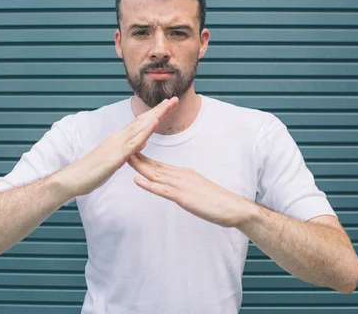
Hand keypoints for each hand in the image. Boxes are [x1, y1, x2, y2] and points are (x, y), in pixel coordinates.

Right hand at [63, 97, 178, 195]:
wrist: (75, 177)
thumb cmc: (94, 170)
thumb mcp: (117, 158)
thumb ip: (130, 148)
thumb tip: (143, 141)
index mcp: (121, 138)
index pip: (141, 123)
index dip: (156, 113)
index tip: (168, 105)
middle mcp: (120, 137)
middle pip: (143, 120)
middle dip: (159, 110)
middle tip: (175, 99)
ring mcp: (118, 144)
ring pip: (140, 127)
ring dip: (155, 115)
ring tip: (168, 105)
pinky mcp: (117, 155)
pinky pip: (134, 142)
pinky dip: (145, 131)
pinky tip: (154, 123)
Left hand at [127, 152, 253, 227]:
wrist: (233, 207)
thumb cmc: (218, 201)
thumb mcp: (198, 190)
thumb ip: (185, 188)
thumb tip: (175, 189)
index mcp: (184, 174)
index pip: (161, 165)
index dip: (145, 159)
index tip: (133, 154)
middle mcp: (182, 176)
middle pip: (155, 166)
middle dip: (139, 159)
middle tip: (124, 150)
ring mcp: (182, 185)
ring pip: (156, 175)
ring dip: (140, 167)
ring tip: (126, 159)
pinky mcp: (184, 197)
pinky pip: (163, 190)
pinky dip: (149, 185)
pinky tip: (137, 181)